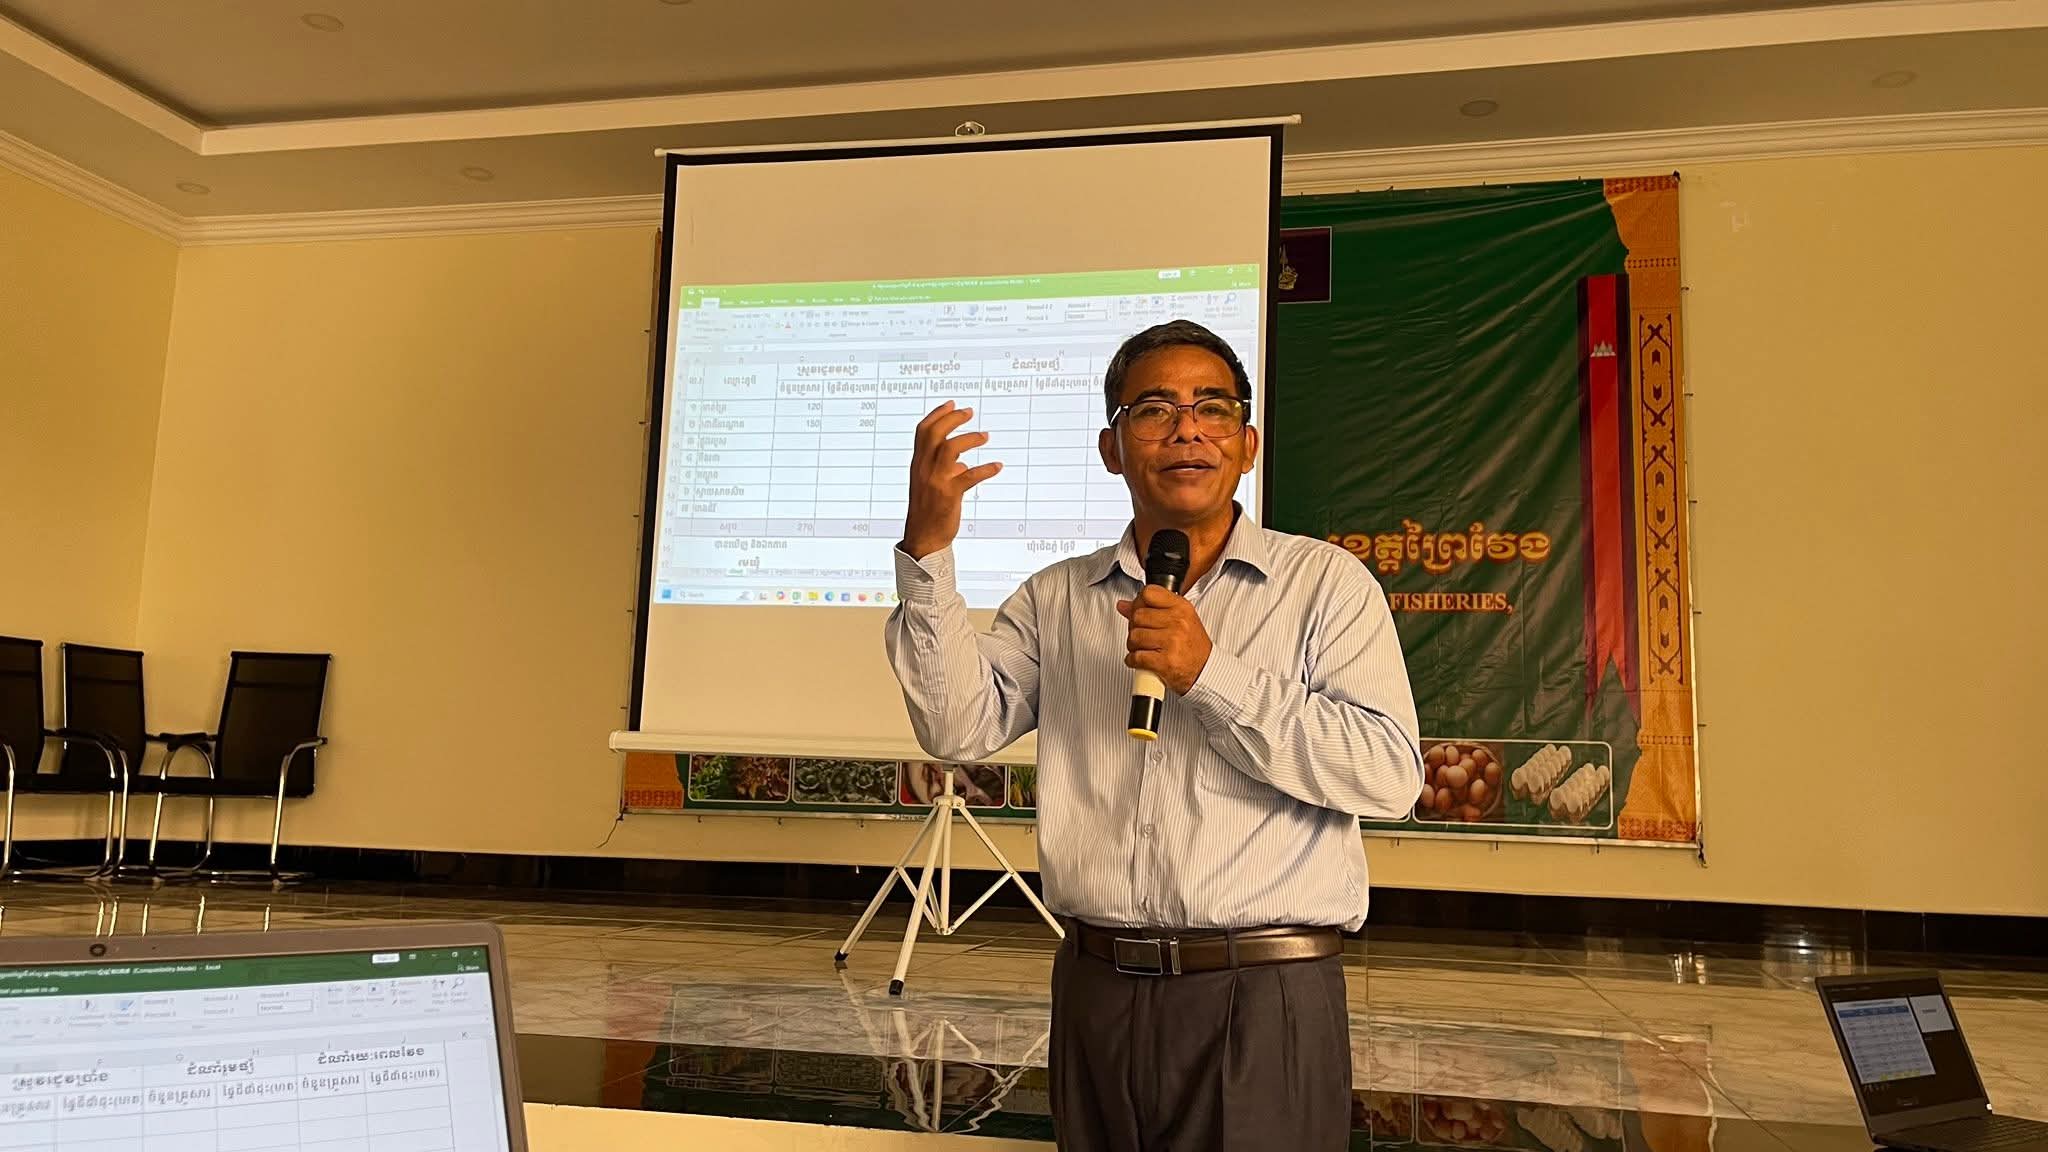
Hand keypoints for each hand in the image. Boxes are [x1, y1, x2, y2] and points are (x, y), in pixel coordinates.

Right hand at [901, 401, 1001, 558]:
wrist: (923, 537)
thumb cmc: (928, 511)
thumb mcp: (930, 486)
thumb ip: (944, 471)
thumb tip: (963, 463)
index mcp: (918, 464)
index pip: (923, 431)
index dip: (937, 414)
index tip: (951, 404)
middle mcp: (924, 469)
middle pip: (935, 433)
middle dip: (953, 419)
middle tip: (970, 412)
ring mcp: (936, 481)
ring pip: (950, 449)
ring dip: (970, 439)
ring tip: (985, 436)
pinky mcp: (949, 495)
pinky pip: (970, 476)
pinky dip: (986, 469)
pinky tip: (998, 466)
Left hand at [1116, 584, 1211, 695]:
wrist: (1204, 669)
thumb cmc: (1192, 644)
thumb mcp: (1178, 619)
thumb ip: (1151, 609)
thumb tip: (1123, 605)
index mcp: (1181, 608)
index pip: (1149, 593)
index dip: (1139, 602)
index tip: (1140, 610)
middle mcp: (1178, 623)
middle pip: (1137, 616)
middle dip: (1134, 627)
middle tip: (1141, 634)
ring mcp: (1172, 642)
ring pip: (1134, 637)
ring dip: (1133, 645)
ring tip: (1142, 648)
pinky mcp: (1165, 662)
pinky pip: (1136, 657)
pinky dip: (1133, 660)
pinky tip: (1140, 660)